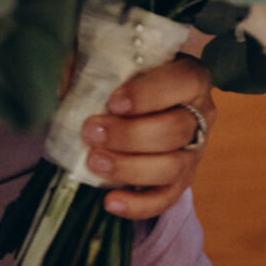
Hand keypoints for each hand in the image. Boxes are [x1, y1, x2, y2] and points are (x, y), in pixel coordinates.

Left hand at [80, 53, 213, 220]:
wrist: (141, 103)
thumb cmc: (127, 76)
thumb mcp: (114, 59)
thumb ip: (94, 63)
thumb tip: (64, 76)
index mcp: (191, 77)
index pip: (181, 82)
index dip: (148, 94)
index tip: (113, 102)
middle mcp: (200, 115)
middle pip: (175, 130)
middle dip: (130, 135)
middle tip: (91, 132)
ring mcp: (194, 152)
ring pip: (172, 167)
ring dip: (130, 167)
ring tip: (94, 162)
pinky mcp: (182, 181)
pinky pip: (166, 200)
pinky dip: (139, 205)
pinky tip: (110, 202)